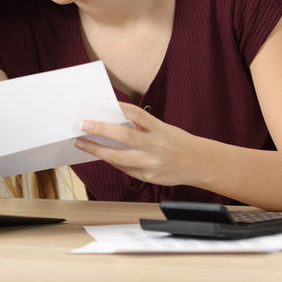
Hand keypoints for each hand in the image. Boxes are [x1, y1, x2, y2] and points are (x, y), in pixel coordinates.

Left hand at [74, 102, 205, 186]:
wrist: (200, 163)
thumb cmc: (177, 142)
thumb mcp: (162, 128)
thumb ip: (140, 126)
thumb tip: (111, 120)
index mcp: (159, 129)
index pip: (136, 114)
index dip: (118, 108)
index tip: (101, 104)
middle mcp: (155, 146)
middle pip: (124, 136)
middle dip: (100, 130)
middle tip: (82, 124)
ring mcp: (151, 163)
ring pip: (118, 158)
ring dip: (96, 149)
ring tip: (81, 142)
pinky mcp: (148, 177)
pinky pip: (124, 169)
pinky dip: (112, 161)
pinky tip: (101, 155)